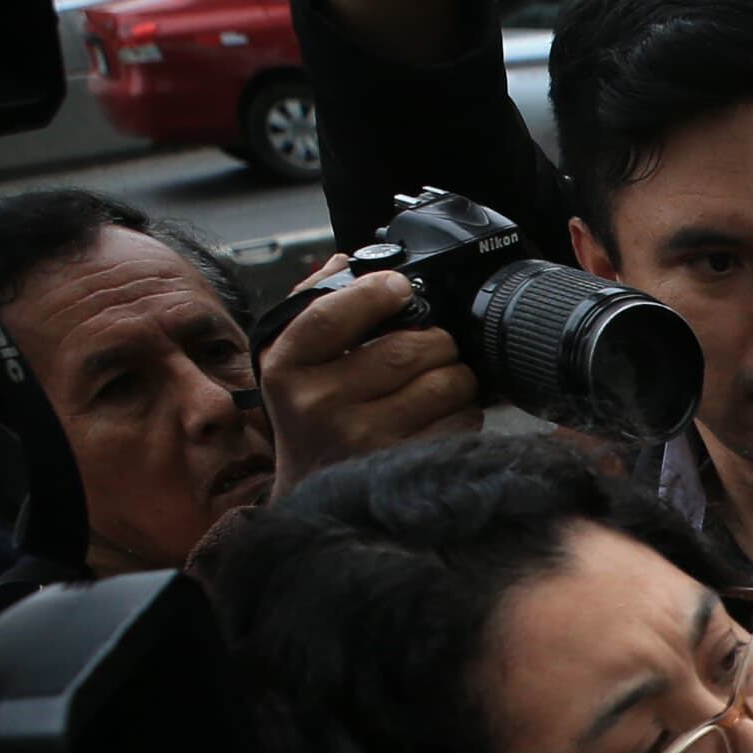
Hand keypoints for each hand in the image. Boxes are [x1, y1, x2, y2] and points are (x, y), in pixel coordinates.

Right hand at [262, 270, 479, 497]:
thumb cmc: (310, 416)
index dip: (375, 293)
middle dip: (437, 340)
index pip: (331, 314)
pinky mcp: (403, 465)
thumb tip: (347, 262)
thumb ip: (314, 304)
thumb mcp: (294, 359)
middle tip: (436, 344)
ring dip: (458, 375)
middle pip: (408, 349)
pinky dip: (465, 410)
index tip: (400, 288)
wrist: (315, 490)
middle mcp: (320, 404)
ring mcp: (362, 439)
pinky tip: (447, 411)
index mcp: (287, 366)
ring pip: (443, 384)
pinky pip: (460, 422)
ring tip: (443, 377)